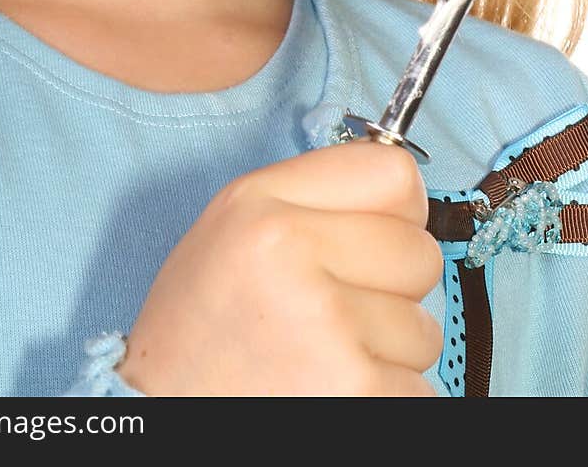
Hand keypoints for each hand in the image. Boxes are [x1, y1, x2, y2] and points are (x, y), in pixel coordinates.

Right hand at [119, 137, 443, 395]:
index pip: (394, 174)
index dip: (396, 212)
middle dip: (393, 289)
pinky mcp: (352, 385)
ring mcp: (325, 320)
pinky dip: (387, 396)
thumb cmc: (199, 331)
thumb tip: (404, 191)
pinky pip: (418, 387)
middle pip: (420, 252)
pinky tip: (331, 389)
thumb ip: (309, 200)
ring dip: (389, 350)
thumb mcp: (231, 231)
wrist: (163, 413)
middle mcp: (291, 249)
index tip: (373, 239)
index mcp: (261, 202)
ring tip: (324, 354)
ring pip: (424, 327)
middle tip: (337, 311)